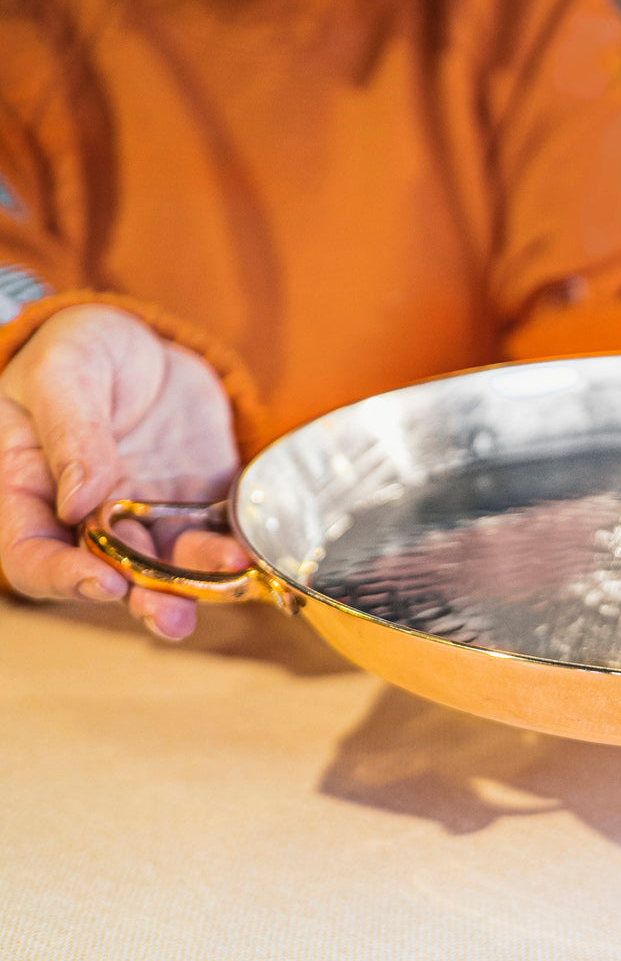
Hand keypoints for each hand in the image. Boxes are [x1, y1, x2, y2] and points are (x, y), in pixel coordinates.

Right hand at [0, 304, 247, 638]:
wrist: (143, 343)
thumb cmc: (82, 351)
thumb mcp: (64, 372)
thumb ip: (70, 432)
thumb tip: (79, 503)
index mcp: (30, 490)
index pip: (32, 554)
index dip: (62, 578)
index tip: (101, 581)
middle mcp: (86, 518)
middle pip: (106, 576)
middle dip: (142, 598)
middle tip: (171, 616)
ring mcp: (143, 516)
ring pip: (165, 569)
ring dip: (195, 585)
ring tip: (227, 578)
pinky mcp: (193, 508)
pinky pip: (212, 540)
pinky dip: (231, 553)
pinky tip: (251, 553)